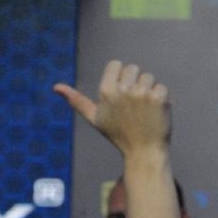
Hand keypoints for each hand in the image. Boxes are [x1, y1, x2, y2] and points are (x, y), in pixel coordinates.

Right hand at [53, 60, 169, 157]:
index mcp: (106, 90)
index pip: (116, 64)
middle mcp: (123, 89)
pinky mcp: (158, 98)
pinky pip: (162, 87)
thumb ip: (77, 101)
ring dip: (149, 90)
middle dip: (135, 82)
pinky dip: (162, 98)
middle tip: (135, 104)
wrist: (144, 152)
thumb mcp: (95, 118)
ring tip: (145, 110)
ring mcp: (142, 93)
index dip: (121, 76)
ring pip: (149, 77)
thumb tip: (56, 87)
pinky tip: (156, 112)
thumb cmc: (119, 136)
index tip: (123, 92)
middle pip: (134, 68)